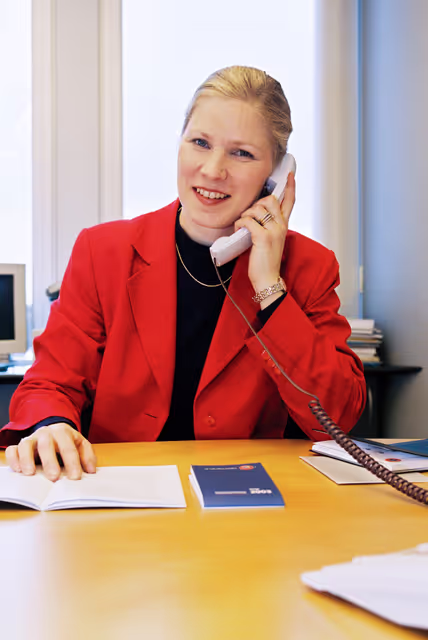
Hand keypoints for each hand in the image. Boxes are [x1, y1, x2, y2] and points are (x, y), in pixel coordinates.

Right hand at [5, 423, 96, 480]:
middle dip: (50, 461)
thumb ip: (87, 456)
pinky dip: (14, 459)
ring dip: (27, 459)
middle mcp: (46, 433)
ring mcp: (32, 438)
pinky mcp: (20, 445)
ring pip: (26, 445)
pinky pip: (13, 449)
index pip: (68, 447)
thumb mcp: (80, 444)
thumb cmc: (67, 442)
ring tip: (31, 474)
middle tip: (54, 478)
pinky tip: (18, 470)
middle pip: (47, 445)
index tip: (75, 477)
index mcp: (63, 432)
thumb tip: (91, 470)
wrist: (54, 431)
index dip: (72, 462)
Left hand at [235, 172, 295, 297]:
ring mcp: (274, 231)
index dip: (290, 187)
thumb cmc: (266, 262)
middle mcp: (281, 225)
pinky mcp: (263, 237)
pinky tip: (238, 231)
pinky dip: (239, 224)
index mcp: (284, 225)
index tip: (290, 174)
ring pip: (257, 209)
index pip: (290, 201)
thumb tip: (254, 215)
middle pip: (270, 199)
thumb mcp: (270, 240)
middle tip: (249, 216)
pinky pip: (247, 221)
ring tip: (242, 226)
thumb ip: (267, 226)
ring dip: (245, 215)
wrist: (268, 279)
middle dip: (256, 203)